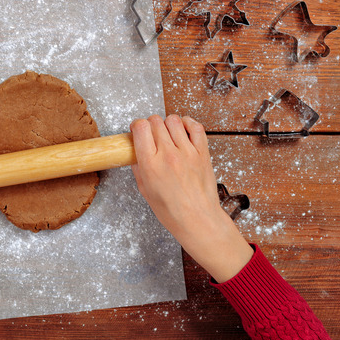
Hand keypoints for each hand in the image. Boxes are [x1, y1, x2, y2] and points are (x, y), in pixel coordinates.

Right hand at [130, 115, 252, 282]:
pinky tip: (183, 129)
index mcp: (151, 164)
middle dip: (150, 124)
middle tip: (151, 134)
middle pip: (155, 121)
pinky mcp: (202, 152)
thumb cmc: (172, 211)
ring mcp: (187, 152)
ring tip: (167, 133)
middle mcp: (168, 154)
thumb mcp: (145, 190)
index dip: (137, 125)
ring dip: (167, 124)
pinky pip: (196, 127)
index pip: (141, 128)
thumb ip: (139, 168)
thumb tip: (137, 155)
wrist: (197, 219)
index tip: (137, 130)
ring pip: (173, 120)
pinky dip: (188, 123)